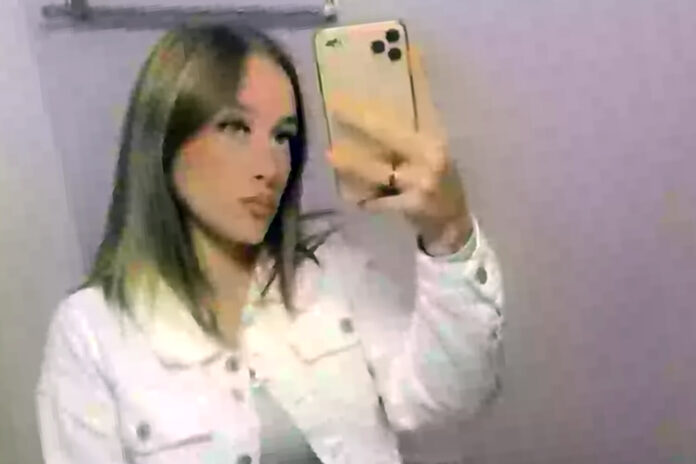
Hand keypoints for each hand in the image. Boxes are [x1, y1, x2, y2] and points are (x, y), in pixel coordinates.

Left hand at [326, 47, 472, 253]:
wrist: (453, 222)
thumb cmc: (437, 180)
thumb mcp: (430, 153)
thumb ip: (406, 136)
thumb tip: (370, 116)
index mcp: (434, 139)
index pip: (415, 107)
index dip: (397, 89)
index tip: (374, 75)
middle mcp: (430, 156)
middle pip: (389, 133)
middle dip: (360, 120)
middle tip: (335, 108)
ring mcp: (421, 182)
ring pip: (379, 169)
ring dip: (353, 162)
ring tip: (330, 154)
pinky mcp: (411, 206)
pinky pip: (380, 200)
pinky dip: (365, 198)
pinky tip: (352, 196)